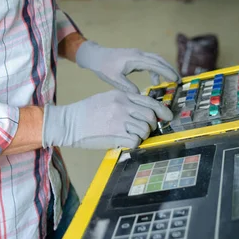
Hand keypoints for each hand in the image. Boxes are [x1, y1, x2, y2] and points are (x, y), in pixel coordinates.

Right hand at [42, 90, 172, 149]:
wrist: (69, 122)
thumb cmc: (87, 111)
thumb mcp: (107, 99)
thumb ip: (125, 102)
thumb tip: (142, 109)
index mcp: (121, 96)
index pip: (150, 102)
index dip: (163, 110)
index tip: (168, 116)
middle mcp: (123, 106)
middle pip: (151, 116)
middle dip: (153, 125)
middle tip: (147, 129)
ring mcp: (119, 120)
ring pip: (145, 129)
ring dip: (143, 135)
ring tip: (133, 135)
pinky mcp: (115, 134)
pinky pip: (135, 141)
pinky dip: (134, 143)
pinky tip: (126, 141)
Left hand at [75, 41, 178, 92]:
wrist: (96, 56)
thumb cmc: (103, 67)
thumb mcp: (114, 79)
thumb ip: (127, 87)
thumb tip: (139, 95)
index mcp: (135, 59)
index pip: (155, 64)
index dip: (166, 72)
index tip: (175, 79)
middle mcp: (138, 54)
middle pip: (159, 60)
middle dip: (170, 69)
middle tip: (178, 80)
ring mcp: (137, 54)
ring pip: (156, 60)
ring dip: (164, 69)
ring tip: (170, 81)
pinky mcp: (135, 57)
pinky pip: (150, 62)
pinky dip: (155, 70)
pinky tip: (154, 81)